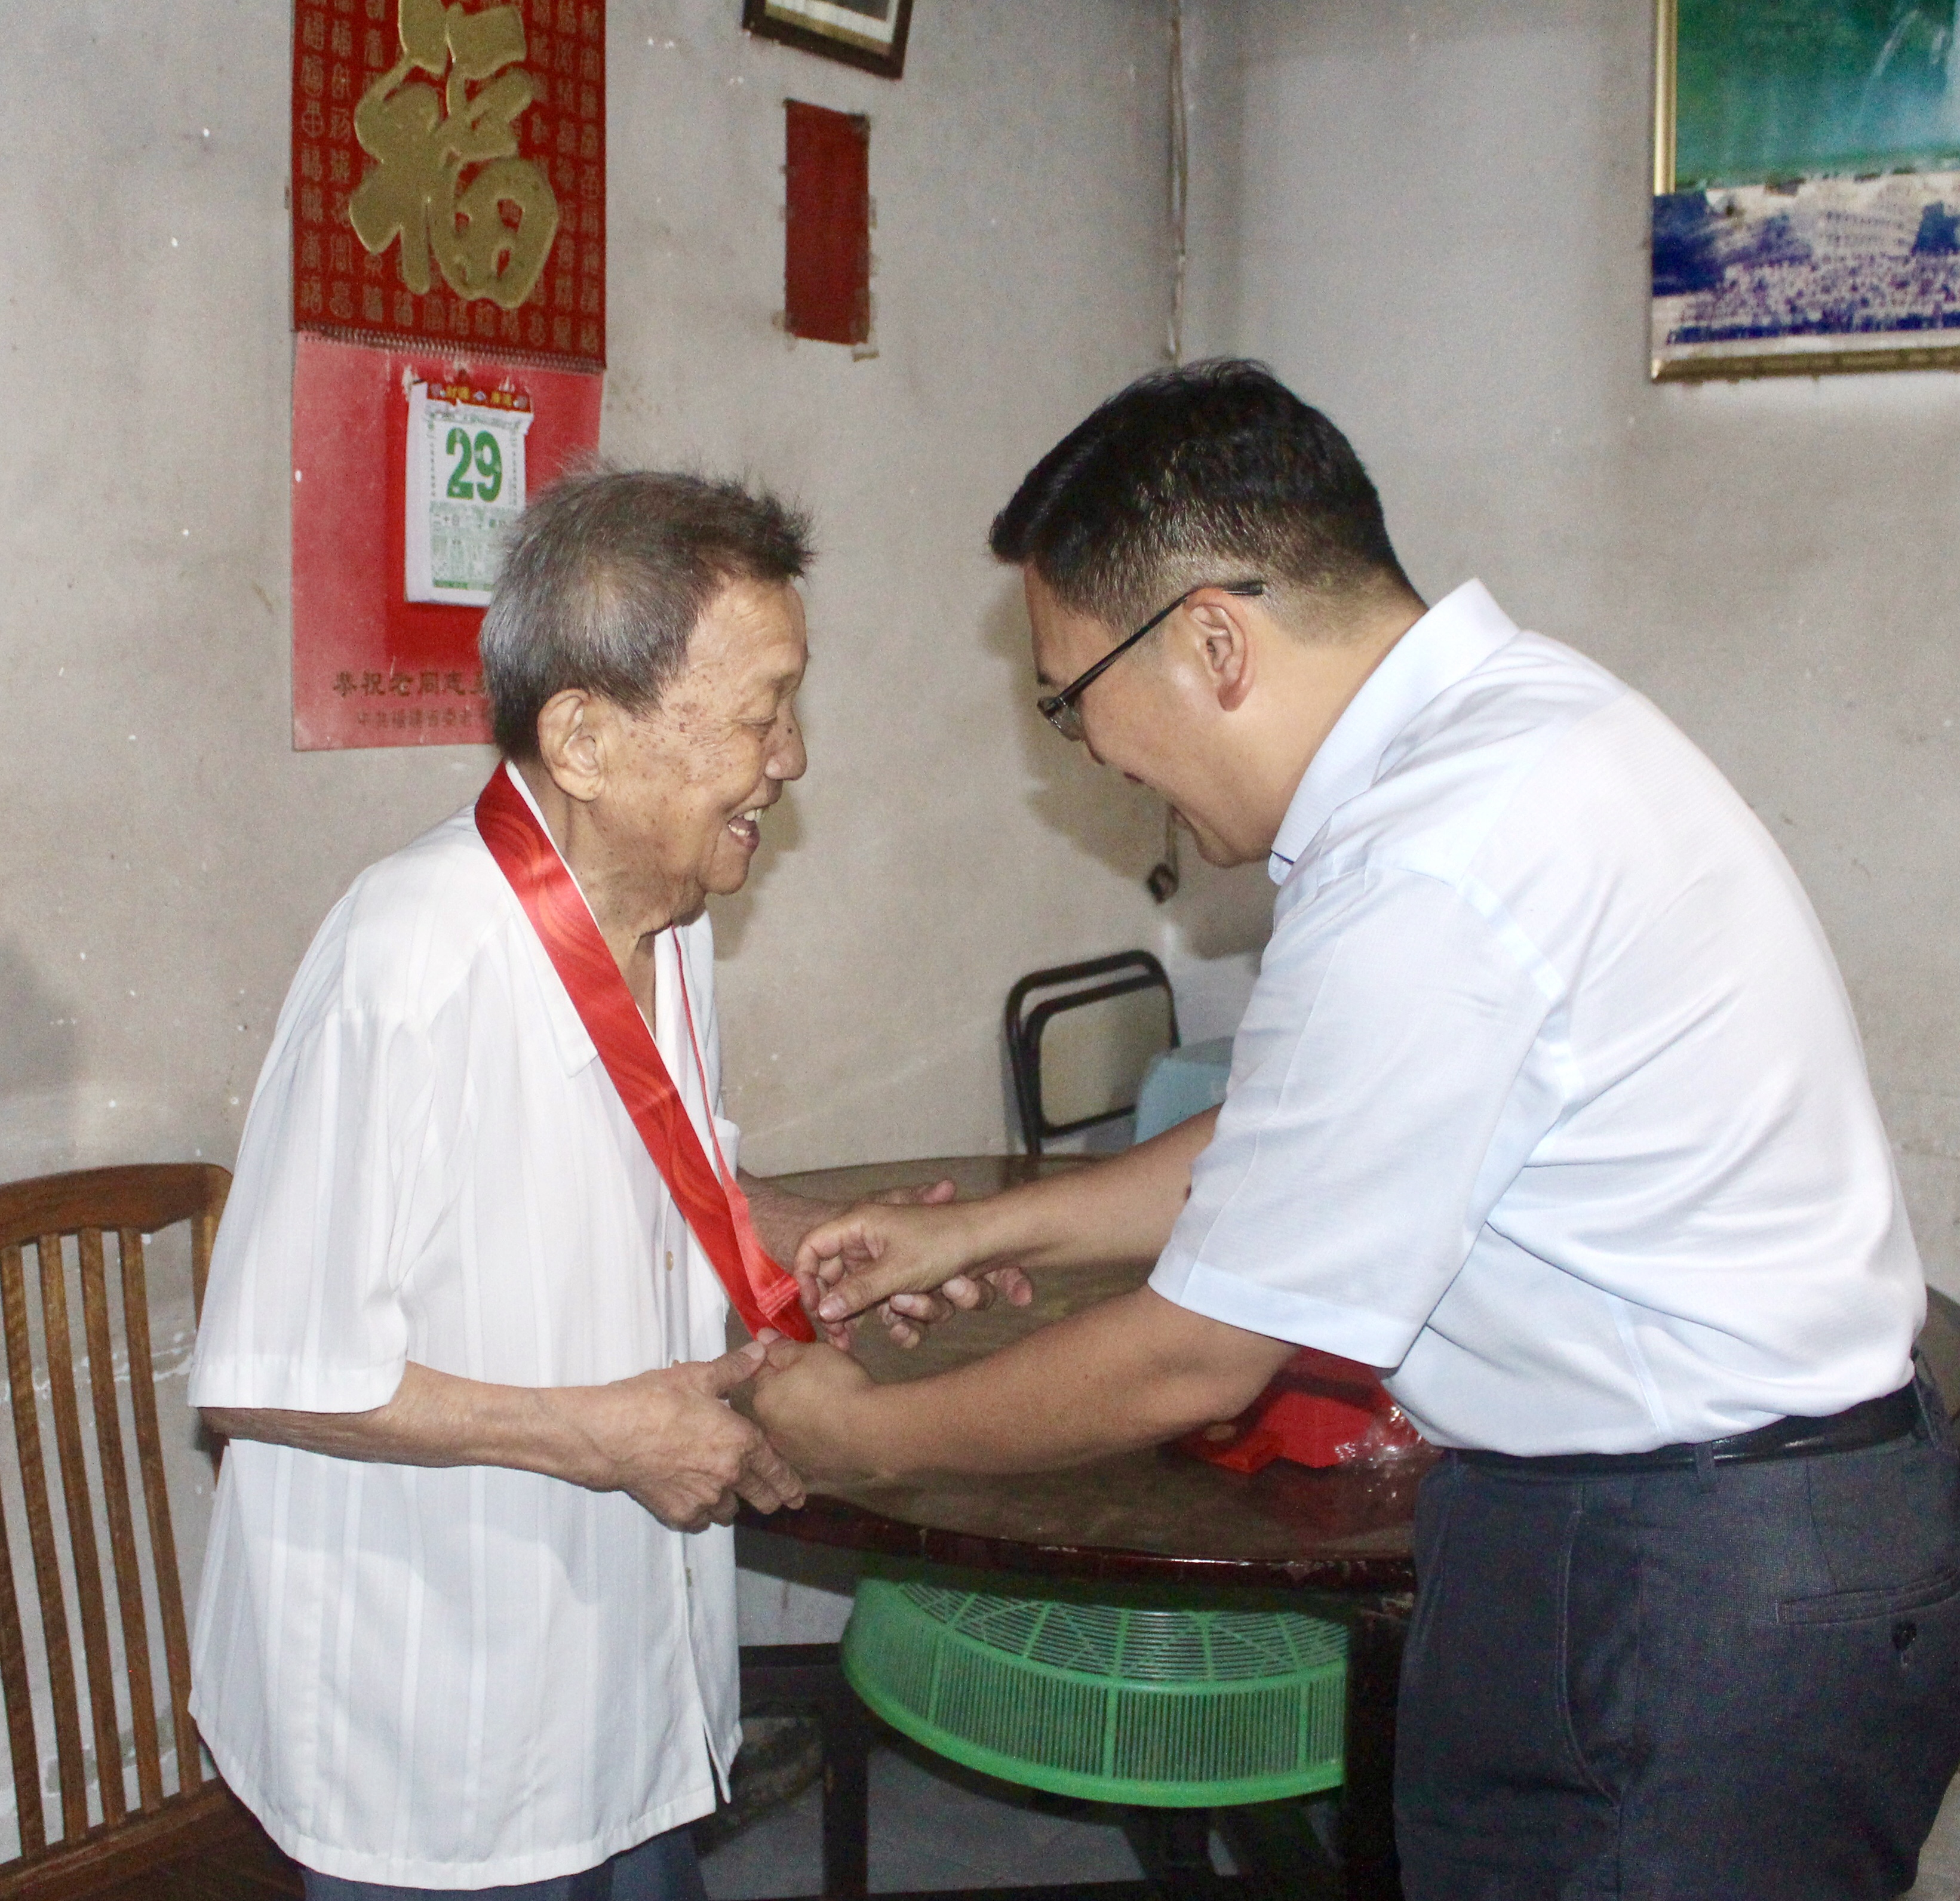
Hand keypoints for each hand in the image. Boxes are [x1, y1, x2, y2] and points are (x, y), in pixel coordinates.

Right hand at [566, 1341, 805, 1532]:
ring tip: (722, 1488)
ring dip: (730, 1501)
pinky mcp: (678, 1513)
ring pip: (729, 1511)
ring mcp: (703, 1499)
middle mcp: (729, 1476)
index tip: (797, 1495)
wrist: (612, 1433)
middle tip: (772, 1499)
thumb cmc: (655, 1400)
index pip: (777, 1470)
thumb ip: (734, 1368)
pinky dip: (700, 1511)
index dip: (790, 1483)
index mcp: (741, 1443)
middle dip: (769, 1498)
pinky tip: (692, 1494)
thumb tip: (760, 1352)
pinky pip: (700, 1520)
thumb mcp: (698, 1376)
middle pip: (761, 1499)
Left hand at [749, 1338, 881, 1482]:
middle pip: (776, 1400)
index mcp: (764, 1397)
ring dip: (804, 1415)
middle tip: (822, 1378)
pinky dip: (819, 1436)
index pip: (762, 1371)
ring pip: (793, 1424)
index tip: (802, 1357)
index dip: (782, 1360)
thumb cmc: (837, 1383)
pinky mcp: (813, 1468)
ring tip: (833, 1405)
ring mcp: (791, 1452)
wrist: (869, 1430)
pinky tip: (838, 1428)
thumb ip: (783, 1347)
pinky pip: (811, 1444)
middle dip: (791, 1389)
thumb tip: (761, 1337)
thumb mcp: (811, 1353)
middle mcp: (769, 1429)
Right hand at [795, 1200, 1033, 1347]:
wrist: (990, 1239)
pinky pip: (894, 1301)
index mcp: (859, 1225)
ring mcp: (890, 1258)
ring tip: (899, 1317)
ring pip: (871, 1294)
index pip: (813, 1246)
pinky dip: (903, 1317)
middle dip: (845, 1308)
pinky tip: (912, 1329)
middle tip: (842, 1337)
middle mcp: (871, 1239)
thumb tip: (822, 1311)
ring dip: (883, 1314)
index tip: (813, 1308)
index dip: (806, 1277)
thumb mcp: (895, 1272)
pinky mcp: (909, 1275)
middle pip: (839, 1277)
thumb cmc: (942, 1243)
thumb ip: (856, 1292)